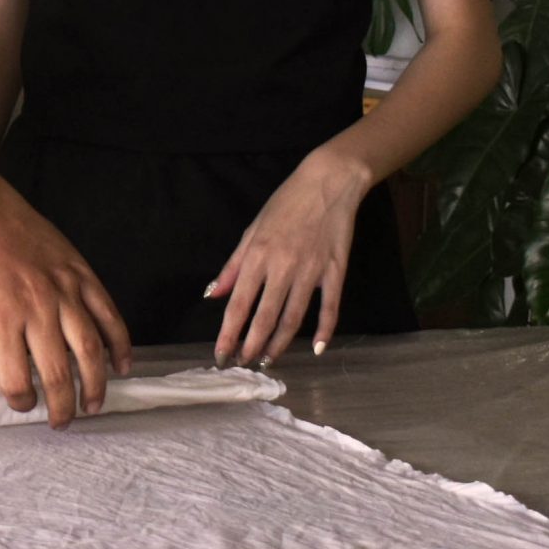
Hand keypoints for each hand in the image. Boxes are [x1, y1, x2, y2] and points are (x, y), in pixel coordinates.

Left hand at [0, 185, 131, 427]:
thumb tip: (4, 382)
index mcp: (1, 319)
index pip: (16, 379)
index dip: (21, 401)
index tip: (23, 405)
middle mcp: (36, 306)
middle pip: (58, 372)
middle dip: (63, 406)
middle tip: (64, 422)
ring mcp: (63, 289)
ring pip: (90, 348)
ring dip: (96, 383)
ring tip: (93, 404)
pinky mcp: (81, 274)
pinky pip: (108, 314)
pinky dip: (120, 343)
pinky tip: (121, 365)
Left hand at [210, 146, 372, 366]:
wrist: (326, 184)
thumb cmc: (284, 205)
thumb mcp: (251, 231)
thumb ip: (233, 266)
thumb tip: (213, 295)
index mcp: (257, 257)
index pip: (238, 304)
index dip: (228, 333)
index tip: (220, 354)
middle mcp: (282, 268)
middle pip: (264, 317)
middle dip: (251, 345)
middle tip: (244, 364)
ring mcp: (311, 271)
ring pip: (293, 318)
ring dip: (280, 343)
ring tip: (268, 359)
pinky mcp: (335, 272)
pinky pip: (329, 308)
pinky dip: (324, 330)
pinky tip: (317, 348)